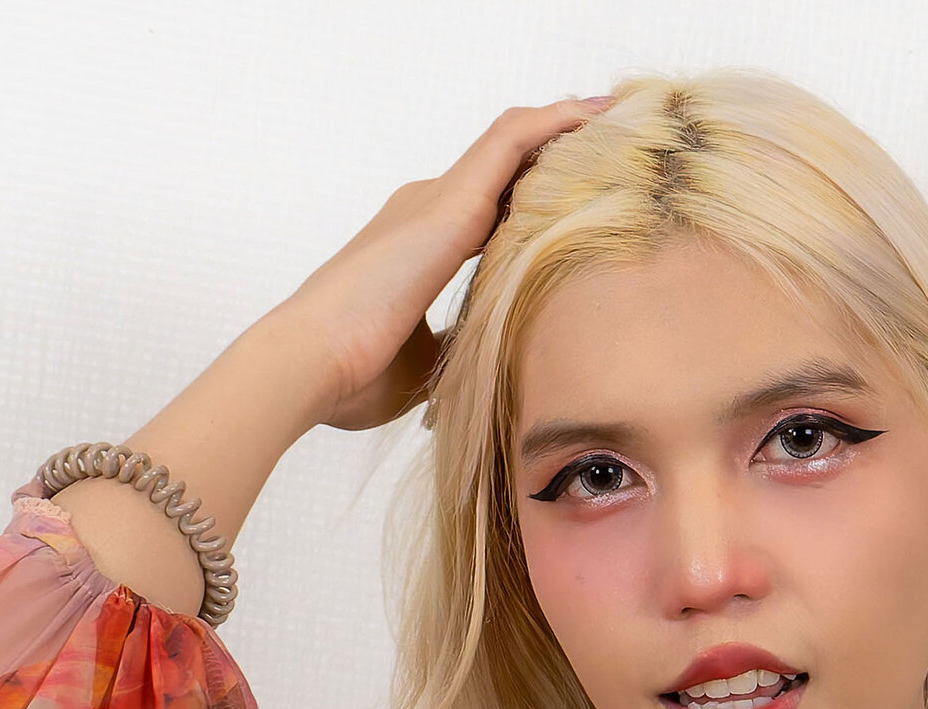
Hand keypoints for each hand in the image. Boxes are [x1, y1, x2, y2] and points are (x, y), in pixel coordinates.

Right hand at [274, 95, 613, 432]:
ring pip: (512, 143)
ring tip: (618, 121)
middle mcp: (425, 211)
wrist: (309, 361)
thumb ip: (454, 345)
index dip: (532, 199)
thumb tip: (481, 355)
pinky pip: (513, 140)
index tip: (580, 201)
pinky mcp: (449, 203)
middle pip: (503, 170)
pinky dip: (555, 123)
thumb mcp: (422, 361)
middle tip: (616, 150)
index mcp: (417, 245)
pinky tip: (594, 118)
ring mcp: (435, 201)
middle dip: (557, 158)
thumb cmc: (350, 372)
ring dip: (564, 128)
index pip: (487, 210)